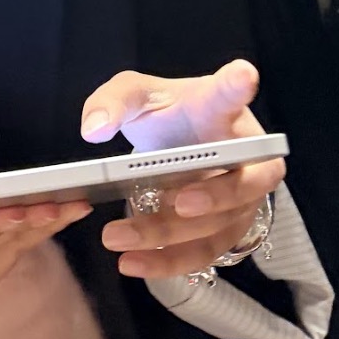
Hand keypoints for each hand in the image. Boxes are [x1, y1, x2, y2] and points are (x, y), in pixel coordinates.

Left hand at [80, 60, 285, 278]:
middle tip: (176, 202)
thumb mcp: (136, 97)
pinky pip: (204, 252)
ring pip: (218, 225)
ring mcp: (242, 196)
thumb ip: (112, 103)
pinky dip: (169, 261)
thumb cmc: (168, 115)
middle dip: (213, 195)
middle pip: (242, 180)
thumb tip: (93, 129)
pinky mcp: (228, 228)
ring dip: (170, 236)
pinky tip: (134, 263)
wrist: (182, 143)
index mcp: (219, 107)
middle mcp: (245, 152)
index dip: (238, 84)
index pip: (232, 91)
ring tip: (119, 238)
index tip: (243, 76)